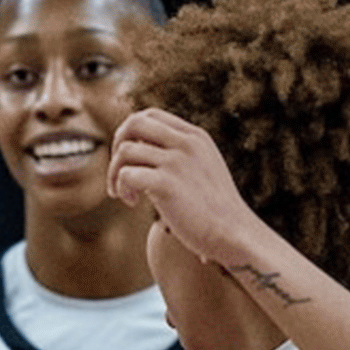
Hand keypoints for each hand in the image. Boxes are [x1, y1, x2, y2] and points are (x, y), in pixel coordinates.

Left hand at [108, 107, 270, 272]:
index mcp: (195, 136)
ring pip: (124, 151)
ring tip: (125, 195)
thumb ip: (180, 155)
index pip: (150, 115)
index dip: (131, 133)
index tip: (131, 159)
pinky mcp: (167, 184)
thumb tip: (144, 150)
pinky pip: (127, 174)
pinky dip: (121, 188)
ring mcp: (177, 162)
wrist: (234, 234)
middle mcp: (186, 143)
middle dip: (117, 145)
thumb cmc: (215, 210)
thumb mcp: (203, 169)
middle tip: (120, 171)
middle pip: (133, 123)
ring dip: (115, 173)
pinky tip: (131, 202)